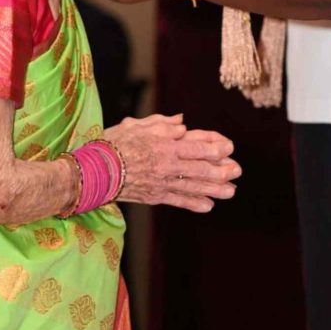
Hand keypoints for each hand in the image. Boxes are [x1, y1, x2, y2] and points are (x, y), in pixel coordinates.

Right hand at [102, 114, 238, 211]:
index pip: (197, 146)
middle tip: (237, 171)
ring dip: (215, 189)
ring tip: (231, 191)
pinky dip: (194, 203)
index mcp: (163, 145)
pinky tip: (208, 205)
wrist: (93, 171)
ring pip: (194, 187)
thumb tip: (182, 123)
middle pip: (201, 168)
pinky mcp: (154, 197)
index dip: (216, 147)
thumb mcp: (137, 126)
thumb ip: (162, 124)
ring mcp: (161, 183)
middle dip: (222, 170)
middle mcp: (166, 165)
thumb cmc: (113, 144)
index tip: (229, 147)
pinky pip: (179, 201)